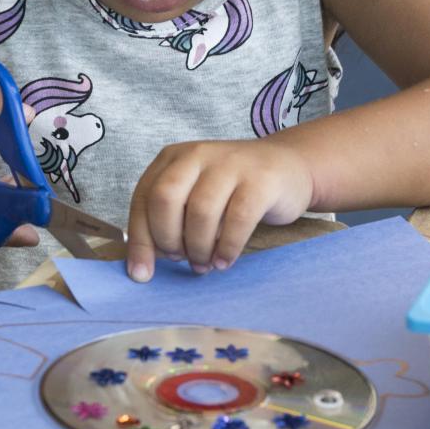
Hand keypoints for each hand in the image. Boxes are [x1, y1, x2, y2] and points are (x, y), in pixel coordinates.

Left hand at [126, 140, 315, 280]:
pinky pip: (237, 219)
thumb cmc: (233, 190)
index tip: (142, 274)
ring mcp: (231, 164)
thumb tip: (145, 264)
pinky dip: (228, 247)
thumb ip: (171, 218)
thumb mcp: (195, 193)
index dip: (140, 239)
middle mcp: (198, 155)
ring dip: (198, 248)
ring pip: (200, 211)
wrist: (289, 167)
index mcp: (173, 158)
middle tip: (181, 259)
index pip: (143, 198)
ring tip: (204, 264)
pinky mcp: (261, 180)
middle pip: (165, 199)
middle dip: (168, 238)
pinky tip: (224, 260)